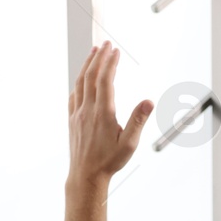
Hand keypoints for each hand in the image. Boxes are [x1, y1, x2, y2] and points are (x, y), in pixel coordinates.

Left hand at [68, 42, 151, 184]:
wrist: (86, 175)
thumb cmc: (109, 161)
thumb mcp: (130, 143)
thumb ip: (138, 120)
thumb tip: (148, 101)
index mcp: (103, 113)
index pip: (106, 80)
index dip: (110, 63)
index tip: (115, 50)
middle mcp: (88, 110)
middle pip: (91, 76)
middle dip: (99, 57)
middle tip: (106, 44)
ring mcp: (77, 114)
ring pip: (80, 83)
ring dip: (87, 65)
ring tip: (94, 52)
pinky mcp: (72, 119)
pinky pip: (74, 95)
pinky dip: (79, 81)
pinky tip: (83, 79)